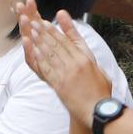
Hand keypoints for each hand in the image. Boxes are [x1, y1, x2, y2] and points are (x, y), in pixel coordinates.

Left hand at [19, 0, 115, 114]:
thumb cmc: (100, 92)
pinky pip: (48, 68)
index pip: (68, 41)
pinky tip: (34, 50)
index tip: (47, 22)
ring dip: (40, 41)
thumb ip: (88, 57)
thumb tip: (80, 48)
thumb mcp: (99, 69)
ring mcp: (66, 74)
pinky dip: (40, 58)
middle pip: (57, 44)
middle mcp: (75, 64)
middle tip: (34, 22)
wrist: (97, 110)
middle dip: (44, 32)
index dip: (55, 31)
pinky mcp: (59, 85)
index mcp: (86, 58)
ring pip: (51, 54)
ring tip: (32, 31)